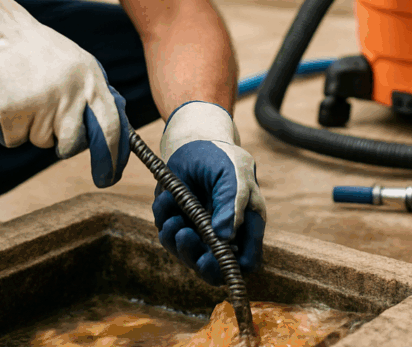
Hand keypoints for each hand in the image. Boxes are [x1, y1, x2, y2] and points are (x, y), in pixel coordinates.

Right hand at [0, 0, 129, 187]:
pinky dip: (7, 127)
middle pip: (73, 143)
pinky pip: (15, 140)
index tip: (110, 175)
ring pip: (42, 141)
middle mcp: (71, 92)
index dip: (113, 155)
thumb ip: (90, 91)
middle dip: (62, 144)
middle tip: (46, 122)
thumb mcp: (73, 62)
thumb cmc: (33, 50)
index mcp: (90, 77)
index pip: (112, 125)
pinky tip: (5, 100)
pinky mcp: (15, 112)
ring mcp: (43, 102)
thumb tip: (110, 129)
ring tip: (23, 94)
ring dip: (31, 128)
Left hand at [151, 101, 266, 285]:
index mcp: (247, 225)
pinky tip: (166, 198)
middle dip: (197, 260)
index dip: (231, 268)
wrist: (193, 142)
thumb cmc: (221, 157)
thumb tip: (226, 237)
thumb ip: (231, 203)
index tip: (211, 257)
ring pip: (186, 255)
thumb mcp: (233, 174)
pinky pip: (167, 234)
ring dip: (177, 240)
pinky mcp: (178, 223)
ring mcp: (200, 231)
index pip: (245, 262)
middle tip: (186, 236)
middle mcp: (224, 234)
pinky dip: (164, 219)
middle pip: (213, 269)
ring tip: (175, 217)